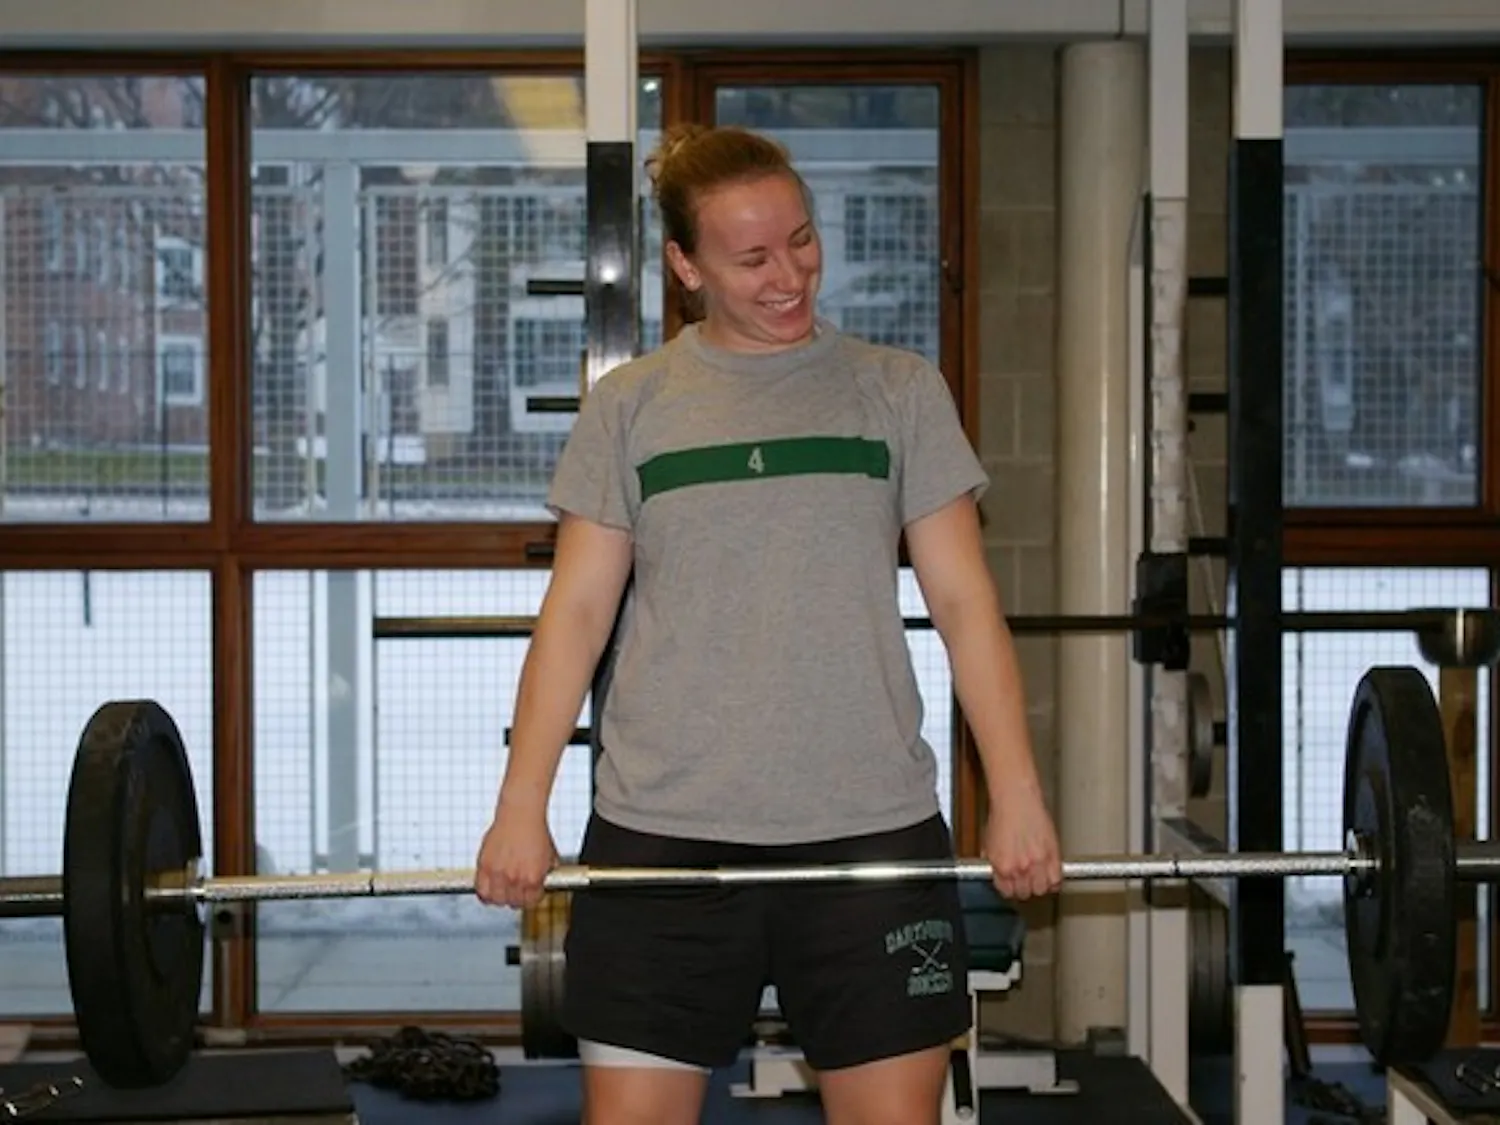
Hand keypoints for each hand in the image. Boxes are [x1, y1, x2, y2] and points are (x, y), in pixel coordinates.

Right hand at [474, 807, 558, 908]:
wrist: (521, 813)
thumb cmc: (535, 830)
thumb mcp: (550, 856)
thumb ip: (547, 873)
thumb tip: (547, 882)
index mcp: (533, 878)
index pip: (531, 902)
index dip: (530, 898)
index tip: (529, 894)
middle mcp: (516, 878)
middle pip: (513, 903)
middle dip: (516, 898)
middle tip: (515, 891)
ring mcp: (498, 873)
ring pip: (496, 900)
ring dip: (499, 898)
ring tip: (502, 891)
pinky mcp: (484, 866)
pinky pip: (481, 890)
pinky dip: (485, 893)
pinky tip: (489, 889)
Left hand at [982, 786, 1061, 900]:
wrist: (1016, 799)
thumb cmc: (1002, 815)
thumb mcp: (989, 843)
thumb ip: (994, 863)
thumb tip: (997, 873)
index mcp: (1001, 867)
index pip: (1007, 892)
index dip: (1011, 889)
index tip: (1013, 886)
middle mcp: (1019, 869)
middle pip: (1025, 894)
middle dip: (1025, 888)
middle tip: (1026, 880)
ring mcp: (1037, 864)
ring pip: (1042, 890)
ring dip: (1040, 886)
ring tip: (1038, 878)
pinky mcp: (1053, 856)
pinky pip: (1056, 880)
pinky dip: (1054, 880)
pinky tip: (1050, 874)